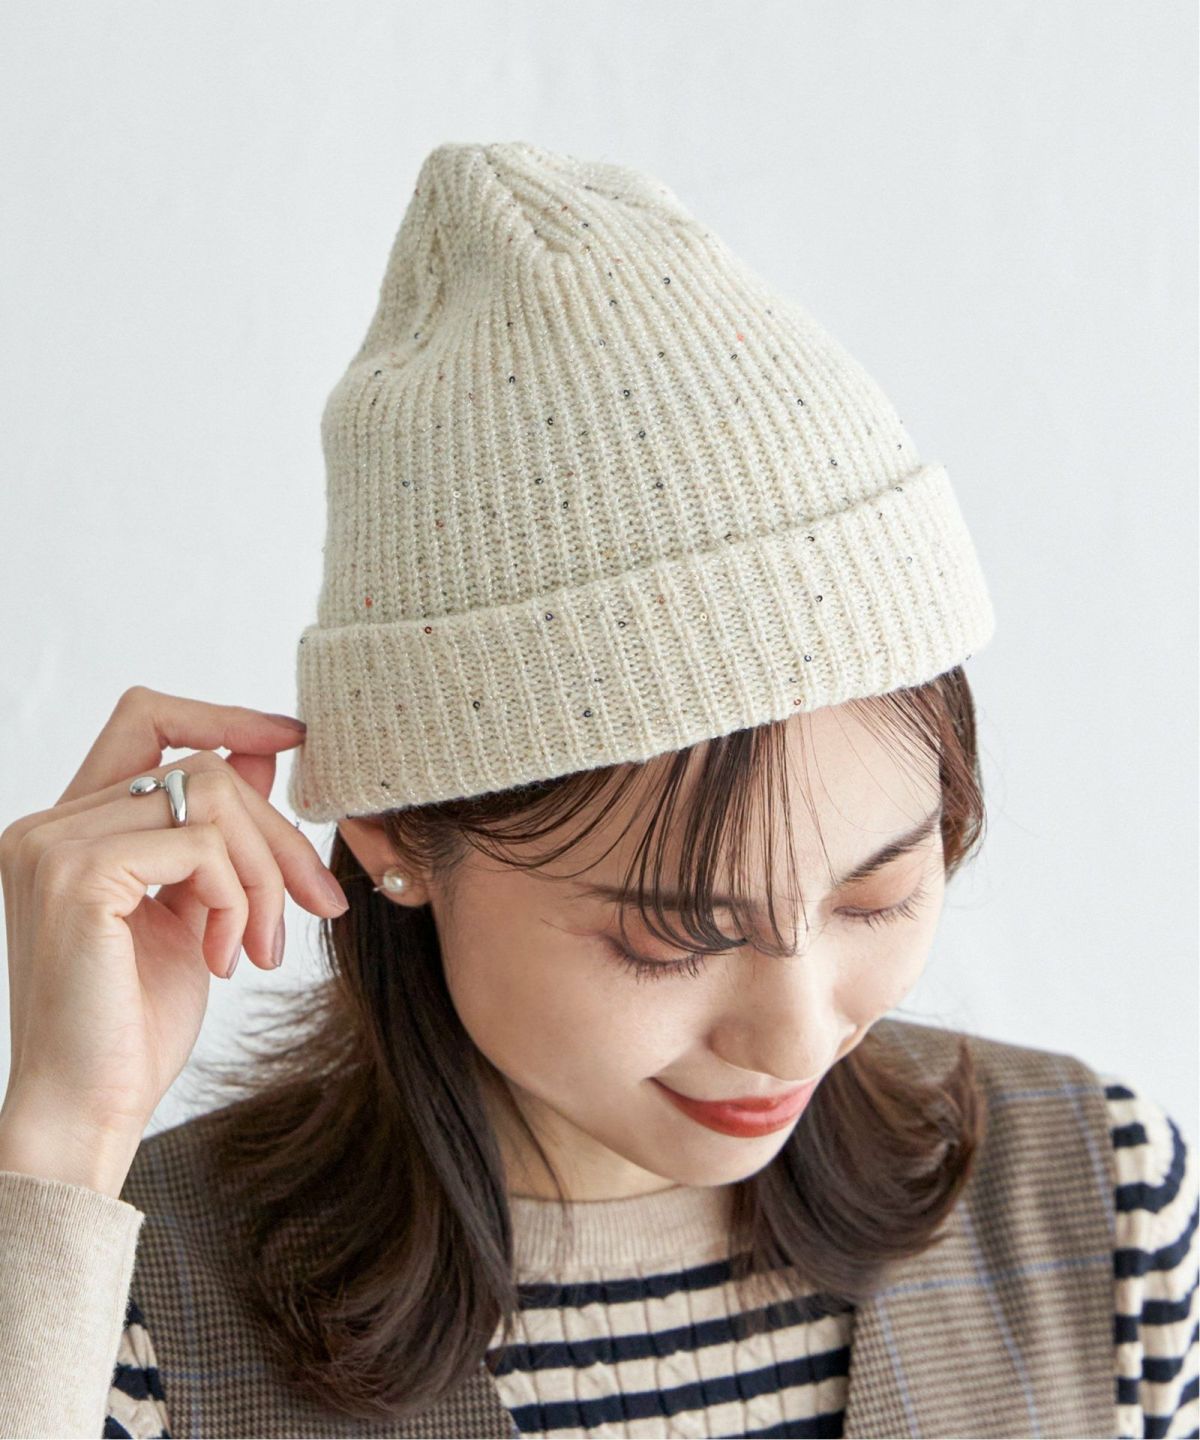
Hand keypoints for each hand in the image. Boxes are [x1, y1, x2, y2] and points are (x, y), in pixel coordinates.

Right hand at [0, 686, 348, 1188]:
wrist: (89, 1109)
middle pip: (202, 765)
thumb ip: (213, 833)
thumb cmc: (132, 1024)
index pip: (146, 719)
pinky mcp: (79, 875)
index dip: (224, 716)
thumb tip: (263, 753)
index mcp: (68, 827)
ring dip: (263, 874)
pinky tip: (227, 958)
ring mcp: (55, 845)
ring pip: (210, 796)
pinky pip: (200, 845)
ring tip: (260, 946)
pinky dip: (237, 898)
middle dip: (277, 832)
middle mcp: (48, 824)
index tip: (293, 739)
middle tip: (317, 902)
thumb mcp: (195, 908)